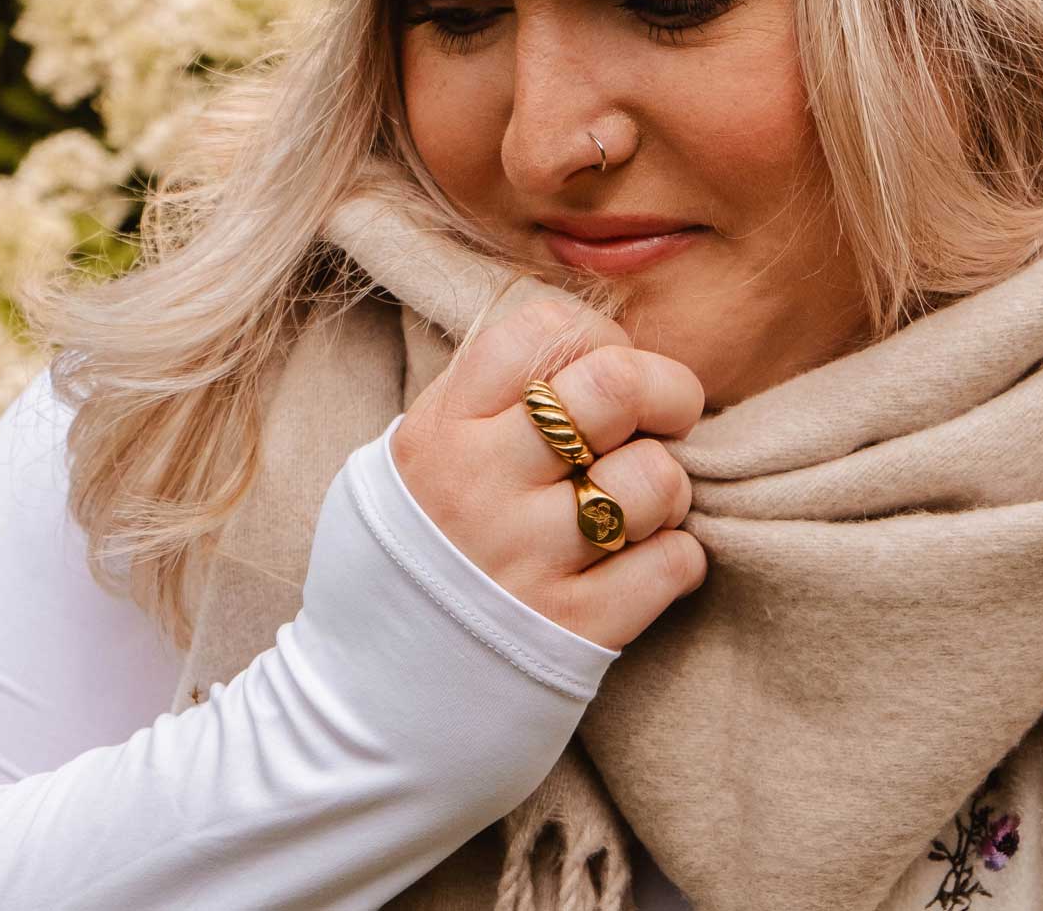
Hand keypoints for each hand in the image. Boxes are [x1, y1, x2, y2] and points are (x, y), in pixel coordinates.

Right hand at [390, 294, 707, 649]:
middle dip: (666, 391)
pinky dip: (678, 558)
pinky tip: (644, 564)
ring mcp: (528, 560)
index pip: (546, 330)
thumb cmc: (409, 566)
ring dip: (668, 487)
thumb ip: (485, 403)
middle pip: (616, 385)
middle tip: (665, 419)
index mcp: (441, 430)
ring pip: (655, 476)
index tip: (600, 371)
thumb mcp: (413, 462)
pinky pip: (672, 563)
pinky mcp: (573, 632)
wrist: (365, 712)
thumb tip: (584, 353)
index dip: (597, 339)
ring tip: (640, 508)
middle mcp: (481, 485)